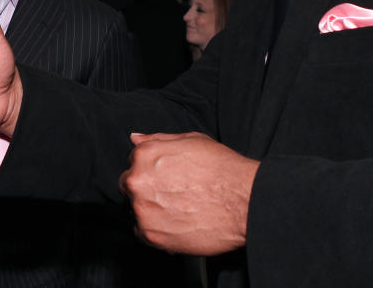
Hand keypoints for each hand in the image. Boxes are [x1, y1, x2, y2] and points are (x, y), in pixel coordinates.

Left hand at [119, 132, 259, 254]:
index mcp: (145, 155)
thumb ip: (157, 139)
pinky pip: (142, 233)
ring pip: (135, 210)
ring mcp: (143, 209)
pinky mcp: (151, 234)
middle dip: (146, 190)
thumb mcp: (191, 141)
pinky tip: (176, 223)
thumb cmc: (222, 170)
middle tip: (172, 195)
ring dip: (151, 210)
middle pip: (129, 187)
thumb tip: (136, 138)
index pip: (133, 163)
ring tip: (178, 209)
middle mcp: (138, 181)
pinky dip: (156, 230)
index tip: (164, 178)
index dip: (150, 171)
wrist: (244, 201)